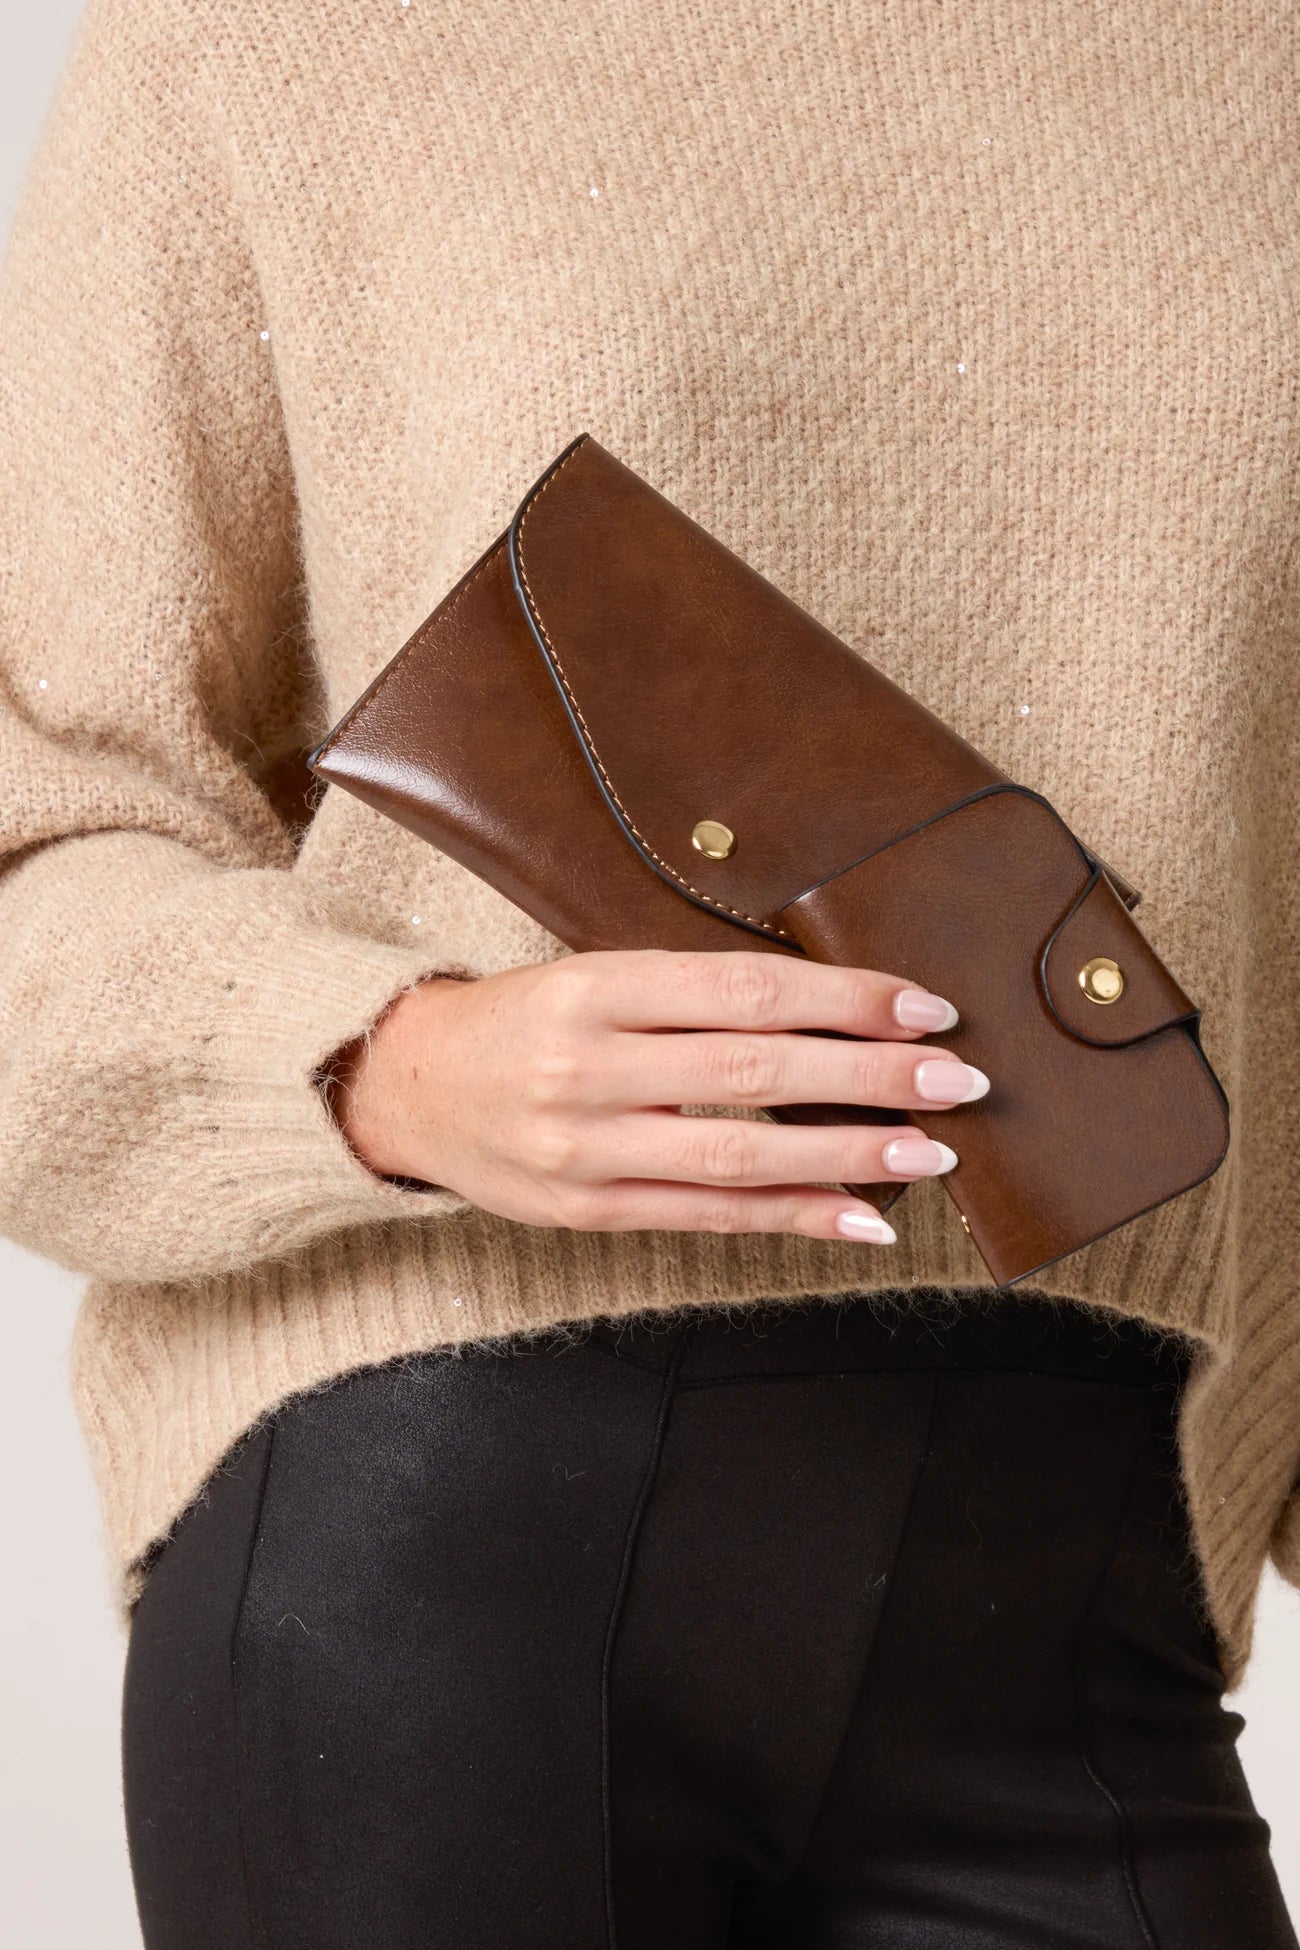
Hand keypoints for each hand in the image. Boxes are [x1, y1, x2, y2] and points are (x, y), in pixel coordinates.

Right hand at [325, 948, 989, 1244]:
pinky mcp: (588, 1210)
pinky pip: (708, 1218)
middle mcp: (589, 1067)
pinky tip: (864, 1218)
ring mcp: (587, 1148)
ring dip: (848, 1156)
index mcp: (597, 987)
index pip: (746, 991)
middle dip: (869, 1077)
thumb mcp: (593, 974)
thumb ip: (694, 990)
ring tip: (931, 1154)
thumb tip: (832, 1009)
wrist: (408, 1087)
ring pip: (739, 1154)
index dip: (845, 1000)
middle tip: (957, 1080)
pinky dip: (793, 1218)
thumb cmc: (521, 1021)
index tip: (926, 1008)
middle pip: (754, 1071)